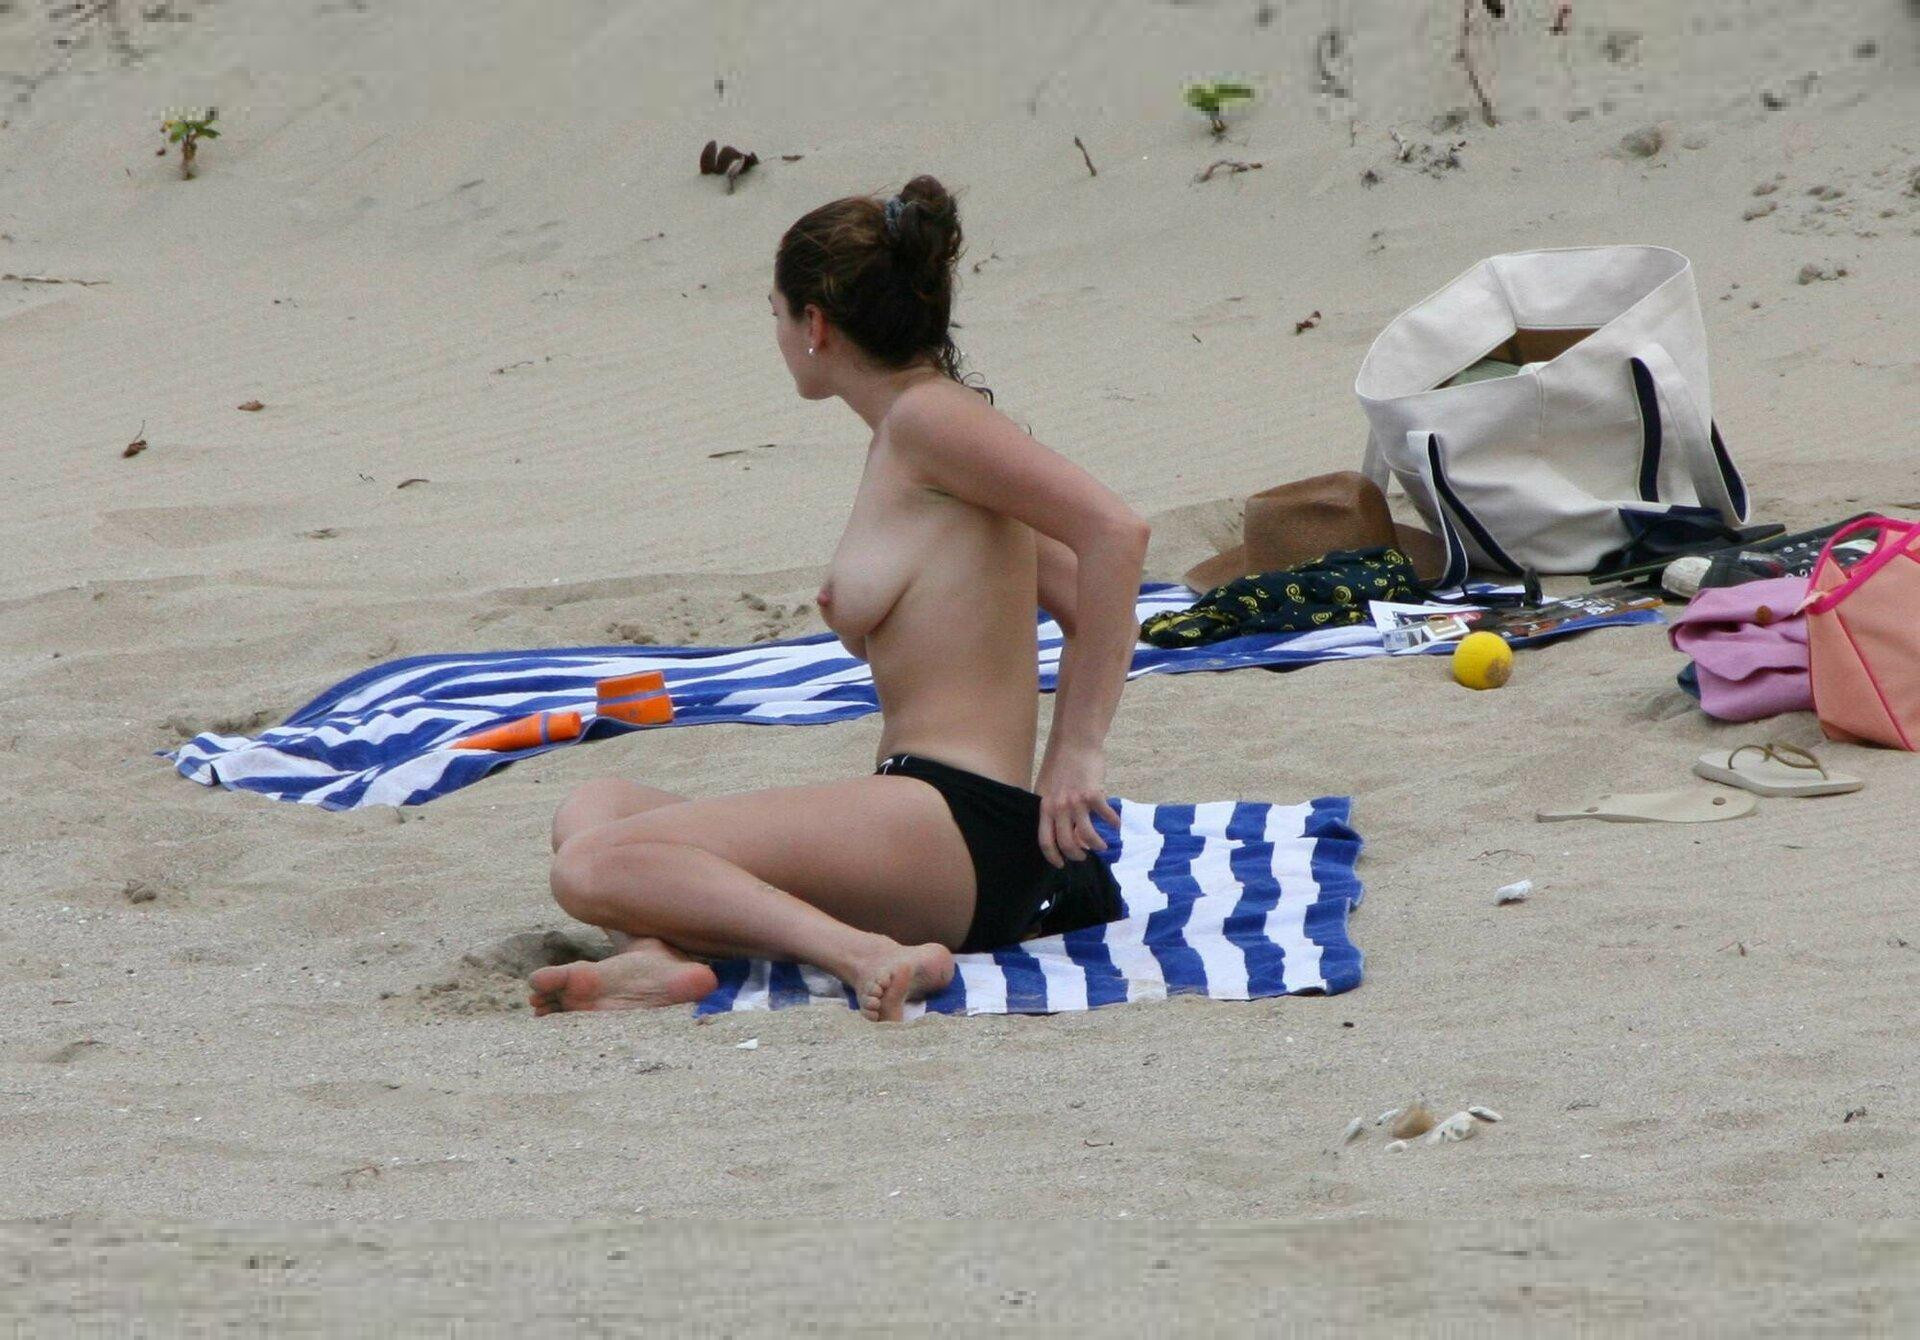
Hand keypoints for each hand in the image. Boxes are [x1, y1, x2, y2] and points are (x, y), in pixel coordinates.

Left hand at [1035, 746, 1120, 867]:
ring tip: (1102, 846)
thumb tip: (1064, 828)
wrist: (1074, 741)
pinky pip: (1105, 817)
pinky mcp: (1093, 794)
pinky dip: (1113, 824)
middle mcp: (1058, 807)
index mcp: (1044, 806)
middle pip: (1066, 843)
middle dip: (1077, 855)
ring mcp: (1076, 802)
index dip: (1053, 857)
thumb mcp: (1047, 786)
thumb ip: (1052, 807)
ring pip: (1087, 836)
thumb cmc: (1060, 762)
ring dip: (1097, 845)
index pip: (1045, 840)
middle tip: (1084, 855)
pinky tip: (1116, 825)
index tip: (1061, 864)